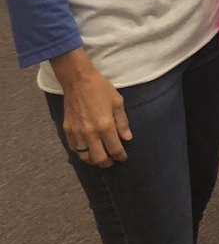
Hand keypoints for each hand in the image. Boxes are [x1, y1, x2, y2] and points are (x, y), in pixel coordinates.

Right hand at [51, 48, 131, 168]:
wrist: (78, 80)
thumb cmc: (100, 88)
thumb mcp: (117, 102)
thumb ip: (122, 122)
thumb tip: (127, 138)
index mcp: (105, 126)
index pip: (114, 149)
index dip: (120, 156)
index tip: (123, 157)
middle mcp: (90, 133)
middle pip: (99, 158)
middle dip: (107, 162)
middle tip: (112, 160)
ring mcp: (77, 133)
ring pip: (84, 156)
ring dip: (93, 160)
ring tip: (99, 156)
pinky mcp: (67, 130)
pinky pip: (74, 148)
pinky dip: (81, 152)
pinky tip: (87, 148)